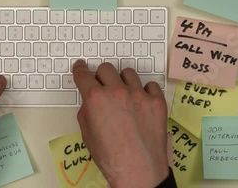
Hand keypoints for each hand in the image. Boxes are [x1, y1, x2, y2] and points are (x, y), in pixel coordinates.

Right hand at [73, 60, 168, 187]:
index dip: (80, 69)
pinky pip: (150, 85)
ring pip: (128, 73)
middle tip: (103, 87)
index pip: (84, 74)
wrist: (138, 170)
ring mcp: (139, 95)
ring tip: (124, 95)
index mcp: (96, 99)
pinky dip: (144, 91)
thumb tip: (91, 101)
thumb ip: (87, 110)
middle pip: (106, 68)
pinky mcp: (157, 102)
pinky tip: (141, 102)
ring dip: (123, 81)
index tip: (81, 67)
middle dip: (101, 76)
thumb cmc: (110, 157)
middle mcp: (117, 92)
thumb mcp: (87, 133)